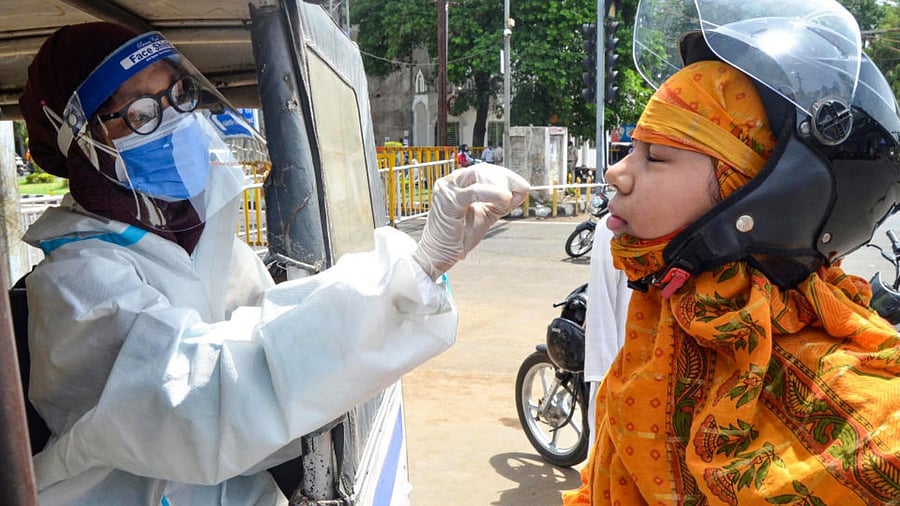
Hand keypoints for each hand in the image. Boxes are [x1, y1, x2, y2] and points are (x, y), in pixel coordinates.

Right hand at [413, 163, 529, 279]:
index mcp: (459, 183)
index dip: (506, 175)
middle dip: (505, 178)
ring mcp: (448, 190)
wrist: (440, 254)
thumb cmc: (459, 235)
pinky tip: (505, 197)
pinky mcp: (448, 201)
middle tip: (521, 188)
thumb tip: (522, 190)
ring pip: (478, 175)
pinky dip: (492, 192)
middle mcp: (451, 182)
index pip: (485, 170)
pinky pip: (473, 192)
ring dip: (499, 184)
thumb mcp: (486, 214)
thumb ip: (501, 203)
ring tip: (509, 197)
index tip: (523, 185)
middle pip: (483, 169)